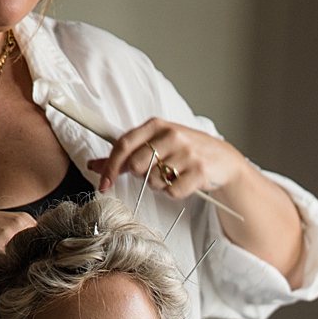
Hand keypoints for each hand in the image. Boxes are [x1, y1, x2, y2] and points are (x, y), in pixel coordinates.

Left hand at [87, 117, 248, 200]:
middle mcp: (171, 135)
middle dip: (141, 176)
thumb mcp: (156, 144)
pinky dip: (174, 193)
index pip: (123, 145)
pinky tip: (183, 183)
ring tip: (172, 177)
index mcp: (157, 125)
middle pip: (136, 165)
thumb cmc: (185, 151)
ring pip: (153, 181)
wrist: (223, 159)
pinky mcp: (199, 171)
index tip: (104, 183)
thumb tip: (94, 165)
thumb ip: (126, 155)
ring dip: (159, 186)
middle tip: (154, 173)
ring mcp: (187, 152)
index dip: (110, 167)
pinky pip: (172, 192)